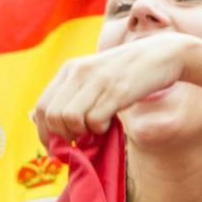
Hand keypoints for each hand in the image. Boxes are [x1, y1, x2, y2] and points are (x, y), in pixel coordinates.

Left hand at [31, 34, 201, 144]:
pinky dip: (100, 129)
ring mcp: (98, 80)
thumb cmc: (128, 71)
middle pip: (52, 116)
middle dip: (63, 135)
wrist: (164, 55)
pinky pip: (94, 120)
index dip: (45, 132)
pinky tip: (110, 123)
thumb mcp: (95, 76)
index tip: (58, 146)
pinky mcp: (116, 90)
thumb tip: (37, 119)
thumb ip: (72, 93)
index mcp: (70, 69)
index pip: (42, 107)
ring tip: (97, 128)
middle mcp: (79, 72)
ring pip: (69, 119)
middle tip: (80, 140)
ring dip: (82, 132)